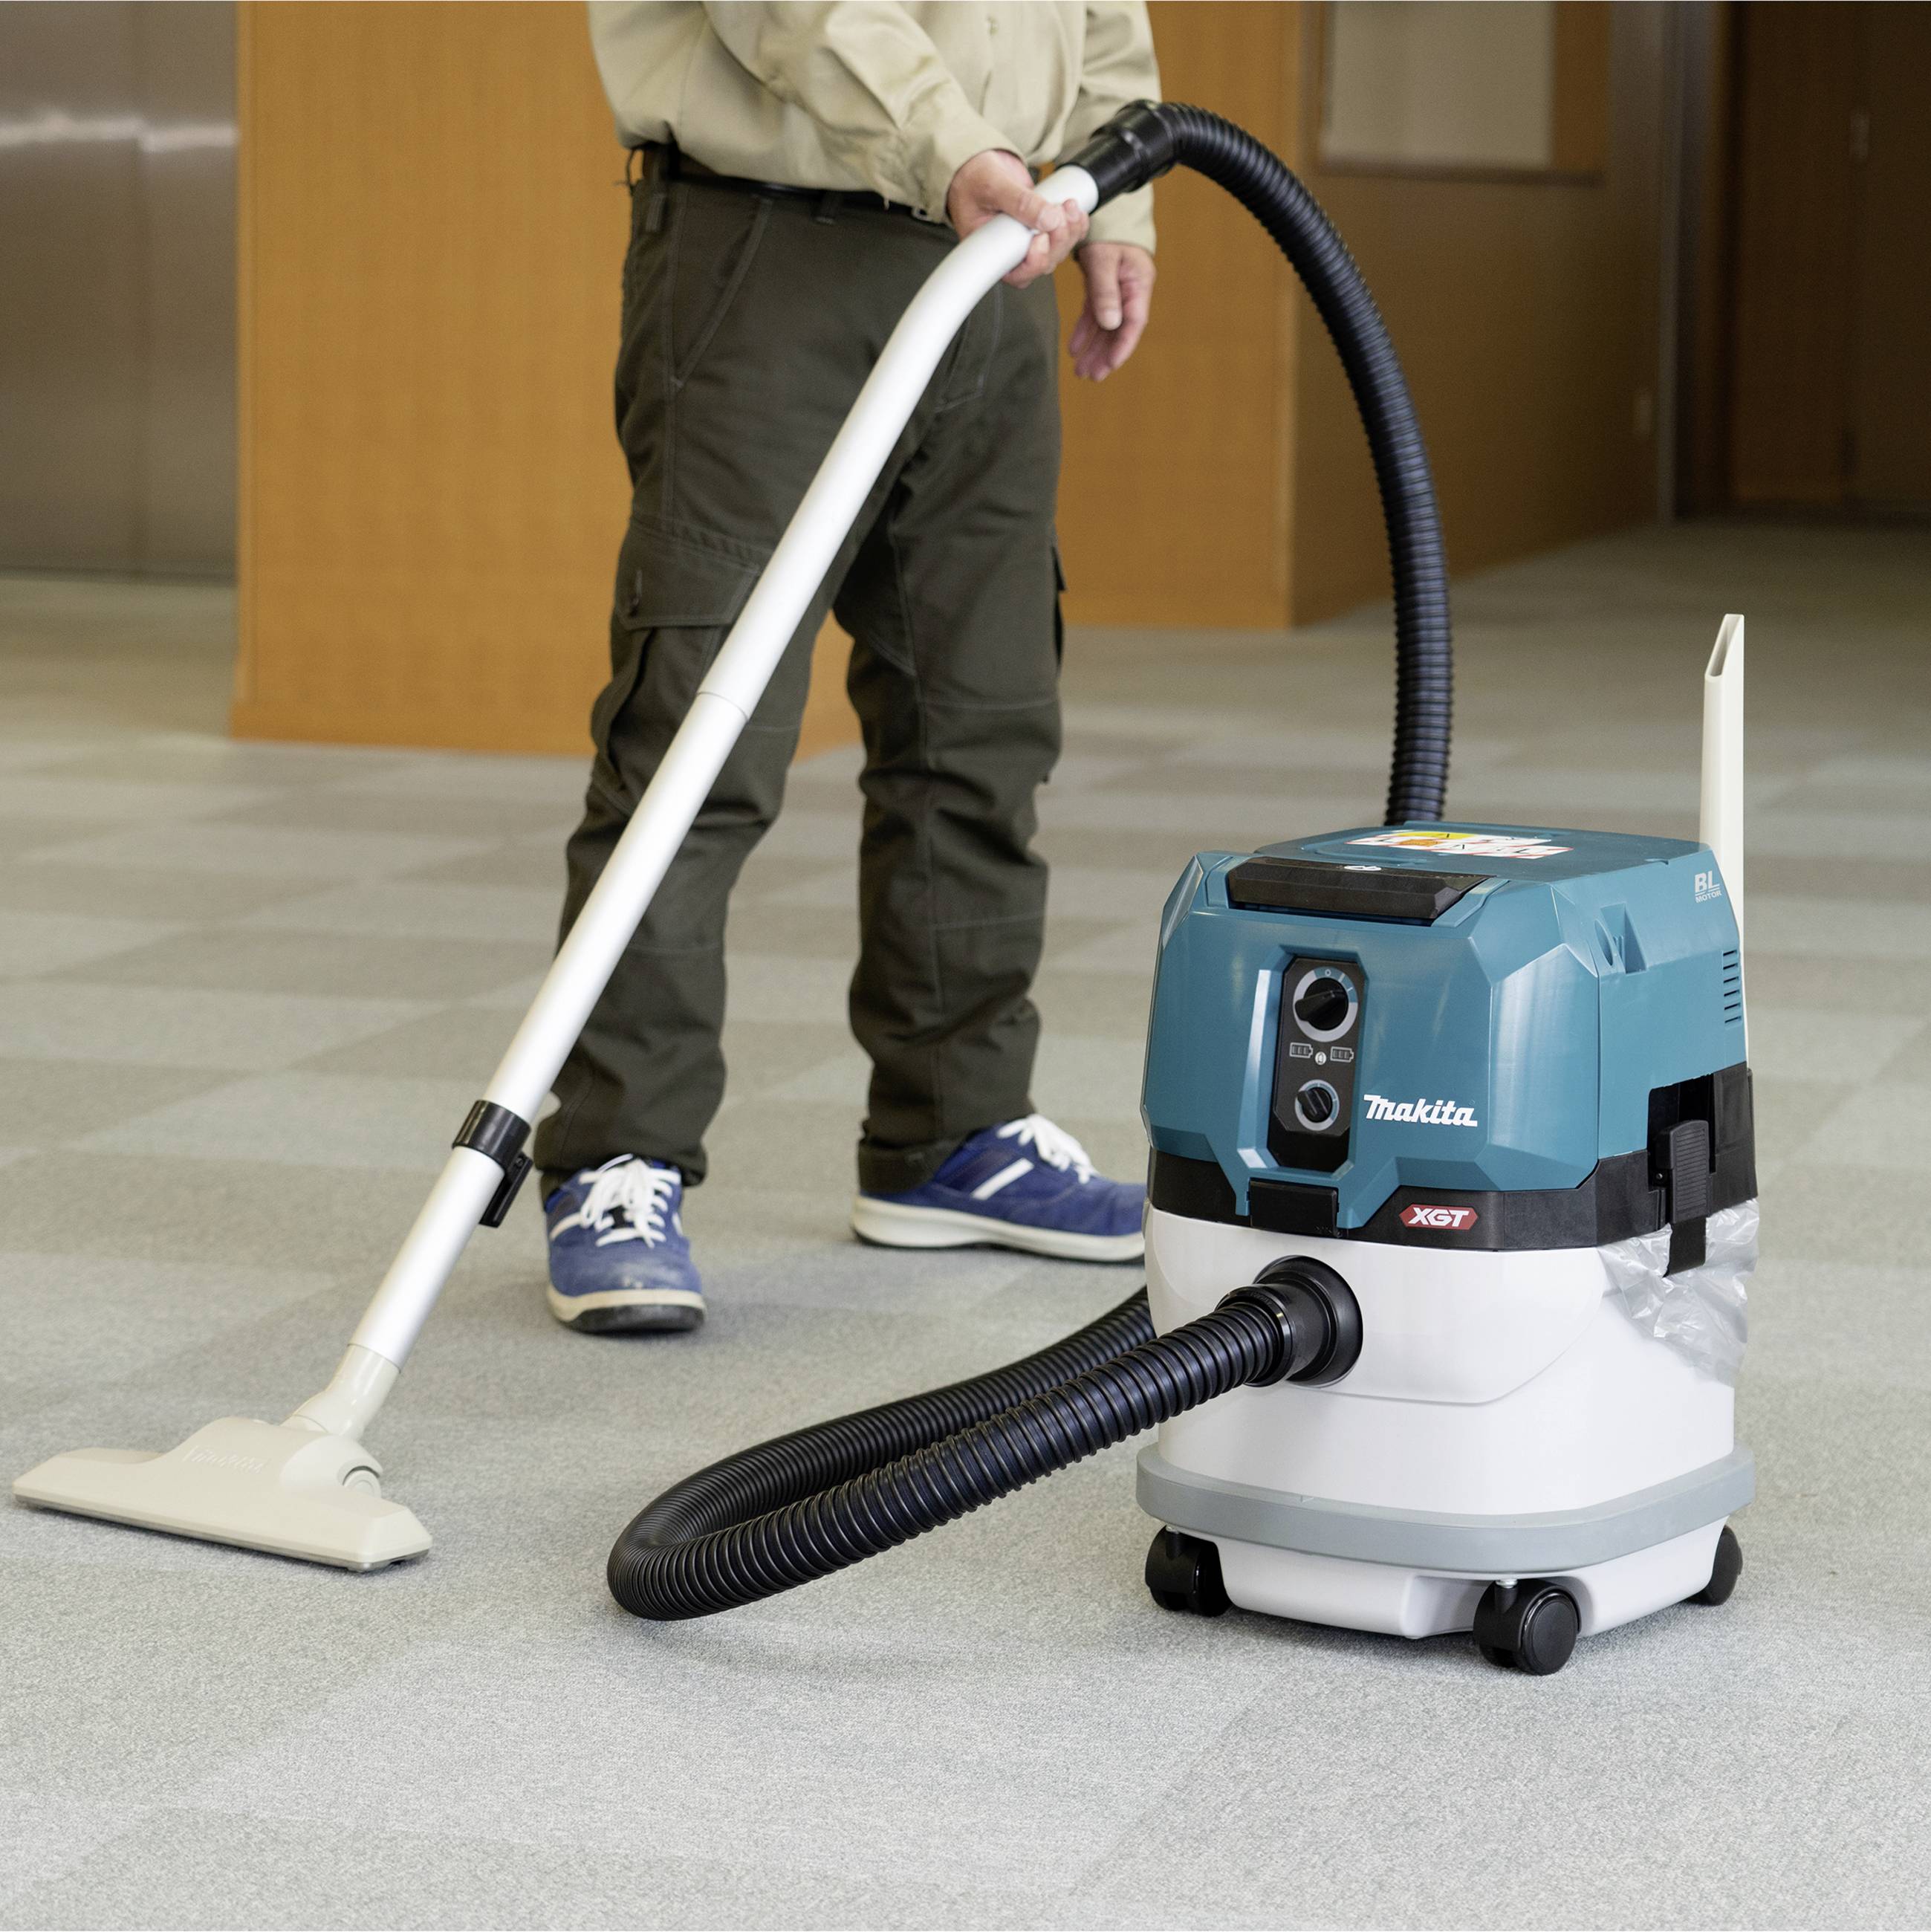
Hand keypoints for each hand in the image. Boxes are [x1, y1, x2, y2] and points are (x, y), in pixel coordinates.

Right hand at [946, 149, 1088, 287]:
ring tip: (1069, 205)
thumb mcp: (992, 186)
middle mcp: (1010, 252)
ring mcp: (1027, 242)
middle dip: (1058, 240)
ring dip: (1070, 232)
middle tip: (1060, 212)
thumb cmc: (973, 179)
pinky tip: (1077, 213)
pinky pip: (1064, 238)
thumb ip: (1019, 202)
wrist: (978, 166)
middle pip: (1043, 264)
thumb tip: (1049, 218)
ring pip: (1057, 252)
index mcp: (991, 252)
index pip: (1017, 274)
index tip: (1041, 237)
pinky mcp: (1041, 229)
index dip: (1035, 262)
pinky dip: (1075, 227)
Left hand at [1068, 242, 1154, 380]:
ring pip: (1106, 326)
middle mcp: (1131, 290)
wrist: (1102, 211)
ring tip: (1080, 370)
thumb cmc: (1107, 230)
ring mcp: (1118, 290)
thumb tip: (1110, 324)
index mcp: (1138, 283)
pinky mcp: (1104, 287)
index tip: (1109, 366)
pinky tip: (1074, 347)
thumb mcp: (1104, 260)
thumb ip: (1106, 292)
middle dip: (1105, 355)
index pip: (1134, 323)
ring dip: (1094, 348)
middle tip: (1089, 376)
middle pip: (1119, 330)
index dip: (1122, 347)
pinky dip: (1085, 331)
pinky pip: (1095, 314)